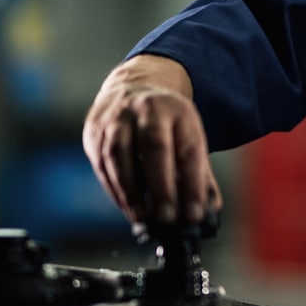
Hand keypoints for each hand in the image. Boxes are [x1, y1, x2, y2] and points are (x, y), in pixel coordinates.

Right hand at [82, 54, 222, 226]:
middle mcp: (147, 108)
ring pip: (119, 155)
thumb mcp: (188, 137)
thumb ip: (200, 174)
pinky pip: (102, 163)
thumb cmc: (165, 123)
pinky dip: (114, 189)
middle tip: (166, 218)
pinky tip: (126, 205)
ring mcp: (117, 117)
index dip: (193, 185)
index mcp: (179, 111)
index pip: (189, 150)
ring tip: (142, 217)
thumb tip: (210, 209)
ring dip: (131, 192)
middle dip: (161, 186)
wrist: (132, 87)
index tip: (195, 214)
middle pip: (154, 146)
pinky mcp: (95, 129)